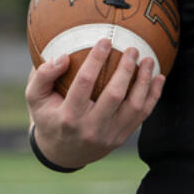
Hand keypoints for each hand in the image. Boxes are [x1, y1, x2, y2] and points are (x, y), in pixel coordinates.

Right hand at [25, 37, 165, 169]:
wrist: (63, 153)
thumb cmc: (48, 116)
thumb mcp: (35, 97)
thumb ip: (43, 76)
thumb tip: (63, 57)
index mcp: (68, 117)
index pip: (84, 83)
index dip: (96, 60)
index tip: (105, 40)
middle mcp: (91, 128)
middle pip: (114, 95)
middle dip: (126, 70)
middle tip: (133, 49)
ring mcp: (109, 135)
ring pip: (134, 106)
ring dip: (144, 81)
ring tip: (148, 60)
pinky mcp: (122, 137)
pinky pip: (142, 115)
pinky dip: (153, 96)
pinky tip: (158, 78)